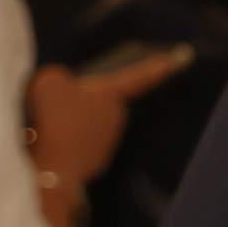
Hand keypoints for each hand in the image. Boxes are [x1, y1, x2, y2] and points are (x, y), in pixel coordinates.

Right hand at [27, 50, 185, 189]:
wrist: (48, 170)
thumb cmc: (52, 119)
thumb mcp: (48, 82)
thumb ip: (58, 78)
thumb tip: (61, 87)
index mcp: (112, 94)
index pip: (141, 75)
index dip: (158, 65)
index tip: (184, 56)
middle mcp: (116, 118)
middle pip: (100, 102)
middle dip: (80, 101)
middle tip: (54, 102)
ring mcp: (106, 143)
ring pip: (85, 125)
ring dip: (68, 124)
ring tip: (43, 125)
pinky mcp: (93, 164)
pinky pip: (75, 145)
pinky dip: (62, 143)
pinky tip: (45, 144)